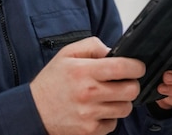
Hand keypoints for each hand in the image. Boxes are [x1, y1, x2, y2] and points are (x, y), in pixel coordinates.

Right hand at [30, 37, 144, 134]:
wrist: (34, 110)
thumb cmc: (52, 81)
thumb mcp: (67, 54)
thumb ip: (92, 46)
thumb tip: (113, 51)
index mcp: (83, 71)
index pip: (122, 68)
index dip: (136, 66)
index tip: (137, 67)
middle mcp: (88, 93)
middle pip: (130, 90)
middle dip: (132, 84)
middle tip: (124, 82)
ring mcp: (90, 114)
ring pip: (125, 108)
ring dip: (122, 101)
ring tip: (109, 96)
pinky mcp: (90, 130)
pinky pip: (113, 124)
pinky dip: (109, 117)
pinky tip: (98, 110)